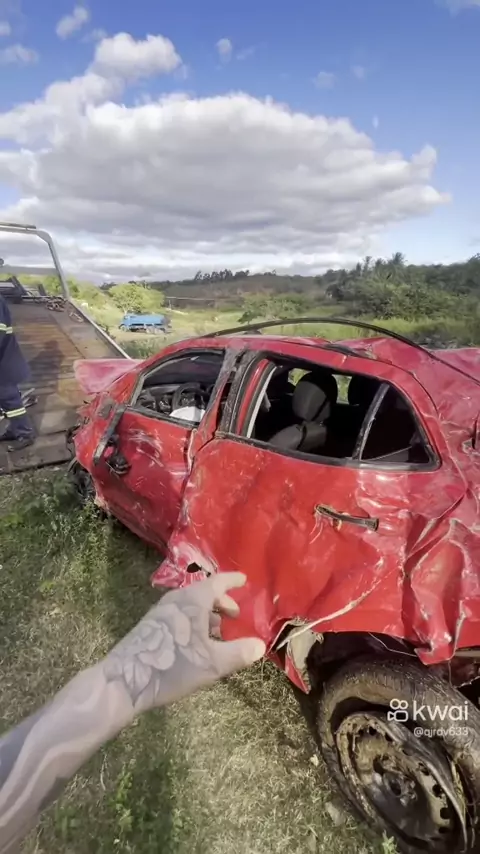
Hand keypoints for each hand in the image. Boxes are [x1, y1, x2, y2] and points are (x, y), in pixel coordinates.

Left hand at [103, 572, 265, 715]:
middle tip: (234, 613)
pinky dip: (193, 620)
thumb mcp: (212, 663)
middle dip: (221, 601)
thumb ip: (239, 653)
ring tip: (218, 629)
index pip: (217, 582)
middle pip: (203, 593)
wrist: (126, 680)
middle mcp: (176, 600)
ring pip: (190, 604)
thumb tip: (261, 645)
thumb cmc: (173, 666)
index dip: (232, 581)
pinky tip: (195, 641)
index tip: (244, 579)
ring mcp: (160, 612)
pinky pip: (179, 614)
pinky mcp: (151, 626)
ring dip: (206, 612)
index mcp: (193, 601)